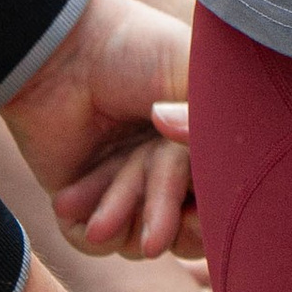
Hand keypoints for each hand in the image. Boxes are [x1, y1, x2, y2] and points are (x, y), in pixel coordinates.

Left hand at [4, 0, 198, 262]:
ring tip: (101, 215)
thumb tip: (230, 175)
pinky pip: (94, 240)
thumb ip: (224, 129)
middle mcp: (169, 165)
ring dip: (121, 219)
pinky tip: (70, 198)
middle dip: (168, 227)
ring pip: (136, 235)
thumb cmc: (138, 52)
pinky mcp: (83, 198)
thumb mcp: (198, 80)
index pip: (224, 195)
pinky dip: (87, 228)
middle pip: (183, 226)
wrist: (61, 50)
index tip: (199, 211)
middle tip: (157, 235)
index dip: (217, 213)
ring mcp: (126, 183)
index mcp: (202, 137)